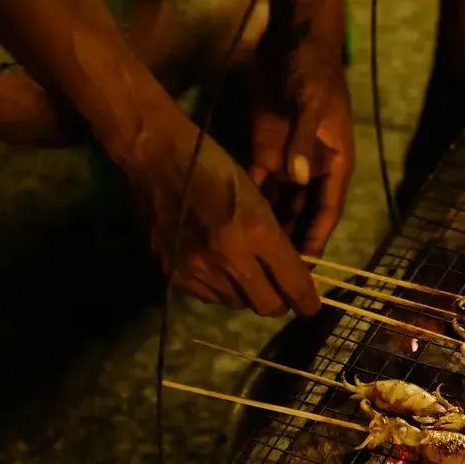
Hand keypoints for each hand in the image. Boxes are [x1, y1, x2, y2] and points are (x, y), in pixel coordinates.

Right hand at [118, 114, 321, 317]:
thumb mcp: (256, 195)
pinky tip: (217, 268)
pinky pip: (207, 297)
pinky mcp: (173, 274)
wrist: (155, 157)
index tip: (309, 305)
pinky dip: (219, 289)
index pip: (292, 283)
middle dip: (279, 301)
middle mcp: (228, 257)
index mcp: (255, 231)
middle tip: (280, 290)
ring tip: (245, 273)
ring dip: (247, 293)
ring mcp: (197, 269)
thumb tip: (289, 272)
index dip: (306, 300)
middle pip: (267, 305)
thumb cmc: (212, 165)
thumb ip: (274, 238)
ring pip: (237, 303)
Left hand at [249, 22, 354, 256]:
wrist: (291, 39)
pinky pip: (257, 184)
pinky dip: (250, 203)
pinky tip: (234, 226)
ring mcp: (288, 159)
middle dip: (291, 242)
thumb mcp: (310, 102)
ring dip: (269, 228)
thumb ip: (302, 139)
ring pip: (279, 204)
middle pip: (303, 214)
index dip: (318, 237)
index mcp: (334, 161)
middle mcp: (311, 167)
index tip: (307, 267)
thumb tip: (297, 176)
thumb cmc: (311, 69)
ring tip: (252, 258)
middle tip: (274, 273)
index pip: (327, 209)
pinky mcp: (264, 148)